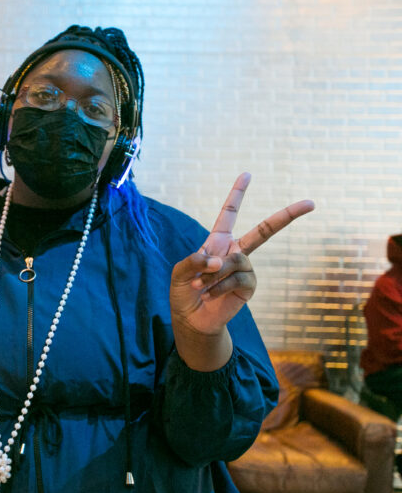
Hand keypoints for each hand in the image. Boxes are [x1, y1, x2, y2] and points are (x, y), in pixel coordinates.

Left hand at [170, 173, 314, 337]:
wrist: (192, 318)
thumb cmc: (184, 292)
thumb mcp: (180, 271)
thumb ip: (194, 261)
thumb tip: (218, 261)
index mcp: (218, 242)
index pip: (229, 213)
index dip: (237, 194)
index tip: (247, 174)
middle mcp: (236, 251)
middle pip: (265, 230)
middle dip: (287, 215)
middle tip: (311, 203)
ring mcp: (245, 268)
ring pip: (236, 260)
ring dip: (214, 274)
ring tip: (200, 286)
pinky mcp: (249, 286)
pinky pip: (239, 277)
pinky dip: (219, 286)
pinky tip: (209, 295)